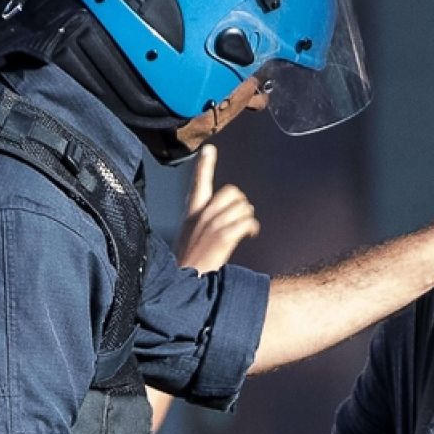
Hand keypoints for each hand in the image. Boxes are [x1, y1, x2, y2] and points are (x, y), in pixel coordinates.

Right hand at [175, 144, 259, 270]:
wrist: (181, 284)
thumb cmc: (186, 263)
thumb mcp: (187, 236)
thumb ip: (199, 221)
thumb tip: (220, 214)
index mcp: (191, 213)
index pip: (198, 183)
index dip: (204, 165)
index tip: (209, 150)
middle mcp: (202, 215)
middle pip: (231, 192)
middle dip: (241, 203)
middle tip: (241, 216)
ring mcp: (213, 225)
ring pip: (242, 206)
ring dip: (248, 216)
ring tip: (245, 228)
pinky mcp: (222, 237)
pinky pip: (246, 222)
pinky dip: (252, 227)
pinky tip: (251, 233)